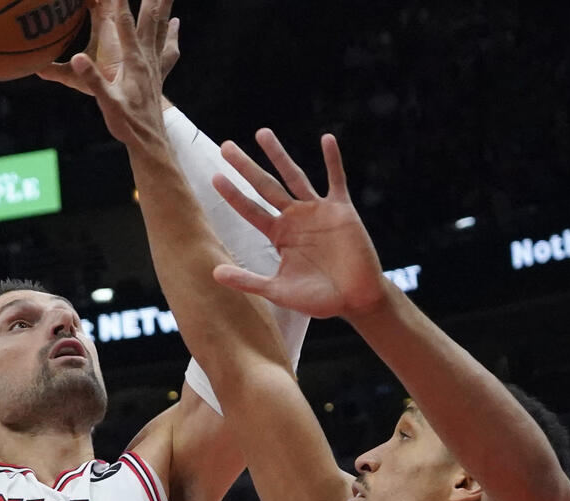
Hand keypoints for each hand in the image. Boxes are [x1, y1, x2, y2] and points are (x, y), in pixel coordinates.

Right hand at [66, 0, 175, 146]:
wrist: (149, 141)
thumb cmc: (127, 124)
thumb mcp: (106, 102)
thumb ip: (92, 80)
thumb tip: (77, 58)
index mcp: (134, 61)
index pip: (126, 23)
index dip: (120, 1)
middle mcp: (147, 59)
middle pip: (149, 20)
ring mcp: (155, 65)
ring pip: (160, 29)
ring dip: (162, 9)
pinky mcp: (158, 73)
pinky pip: (167, 48)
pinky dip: (171, 34)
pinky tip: (175, 24)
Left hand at [211, 130, 388, 319]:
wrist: (356, 299)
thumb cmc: (318, 299)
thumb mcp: (278, 290)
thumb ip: (248, 281)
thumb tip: (213, 273)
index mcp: (279, 236)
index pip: (250, 210)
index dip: (233, 195)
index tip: (215, 178)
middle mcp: (294, 218)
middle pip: (265, 186)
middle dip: (246, 167)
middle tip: (225, 146)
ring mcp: (317, 211)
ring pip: (294, 176)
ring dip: (278, 155)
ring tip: (261, 133)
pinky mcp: (342, 210)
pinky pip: (336, 180)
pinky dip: (332, 160)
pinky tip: (326, 139)